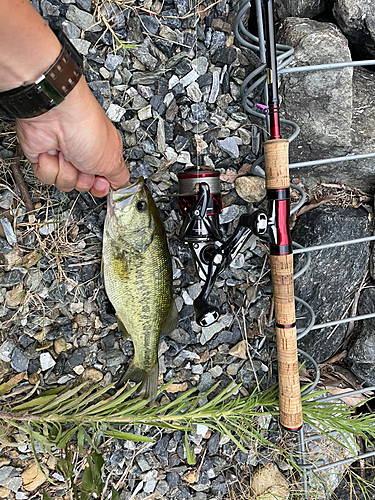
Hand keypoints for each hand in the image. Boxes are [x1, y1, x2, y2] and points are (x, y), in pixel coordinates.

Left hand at [16, 77, 129, 196]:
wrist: (56, 115)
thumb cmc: (86, 128)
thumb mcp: (113, 161)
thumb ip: (120, 177)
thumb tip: (120, 185)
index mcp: (102, 153)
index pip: (102, 180)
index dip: (100, 186)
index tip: (100, 183)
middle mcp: (82, 154)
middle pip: (83, 185)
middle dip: (82, 179)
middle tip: (83, 164)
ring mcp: (62, 155)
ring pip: (64, 183)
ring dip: (65, 172)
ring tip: (66, 154)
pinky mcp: (43, 156)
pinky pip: (46, 176)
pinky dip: (49, 167)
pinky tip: (52, 153)